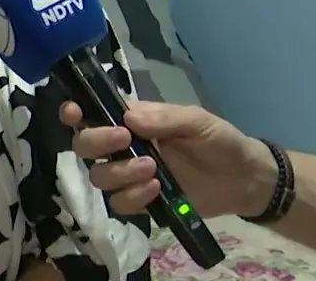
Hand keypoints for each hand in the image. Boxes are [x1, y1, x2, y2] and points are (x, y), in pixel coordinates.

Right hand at [59, 100, 274, 218]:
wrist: (243, 179)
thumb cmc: (219, 141)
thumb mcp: (197, 121)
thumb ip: (164, 118)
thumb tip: (127, 117)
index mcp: (134, 120)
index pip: (94, 112)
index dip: (75, 112)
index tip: (73, 113)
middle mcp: (124, 146)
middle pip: (85, 146)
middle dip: (97, 142)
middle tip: (124, 139)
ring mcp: (131, 175)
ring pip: (99, 176)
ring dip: (119, 172)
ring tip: (151, 170)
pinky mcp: (141, 201)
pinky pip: (119, 203)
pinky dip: (133, 197)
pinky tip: (156, 190)